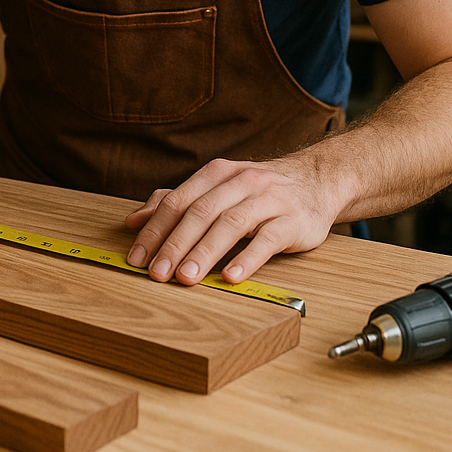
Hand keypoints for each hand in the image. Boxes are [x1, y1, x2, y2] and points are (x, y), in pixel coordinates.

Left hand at [124, 155, 336, 284]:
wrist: (317, 180)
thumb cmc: (258, 191)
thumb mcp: (217, 189)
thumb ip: (177, 203)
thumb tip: (134, 221)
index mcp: (217, 173)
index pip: (178, 201)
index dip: (155, 230)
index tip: (137, 258)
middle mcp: (241, 181)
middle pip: (201, 212)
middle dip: (175, 244)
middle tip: (157, 273)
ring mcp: (269, 200)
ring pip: (231, 224)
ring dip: (205, 252)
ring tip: (186, 278)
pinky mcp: (293, 221)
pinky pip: (268, 240)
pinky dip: (247, 258)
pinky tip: (230, 277)